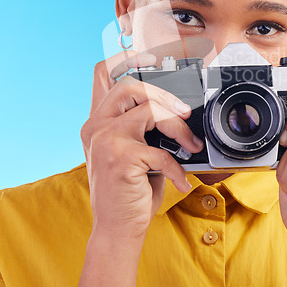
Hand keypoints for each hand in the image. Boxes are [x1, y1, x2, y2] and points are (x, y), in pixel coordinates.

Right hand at [80, 49, 203, 244]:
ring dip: (178, 127)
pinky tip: (180, 181)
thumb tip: (176, 107)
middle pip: (130, 84)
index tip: (150, 56)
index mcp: (98, 121)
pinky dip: (177, 168)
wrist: (116, 230)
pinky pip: (161, 151)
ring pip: (150, 110)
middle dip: (163, 93)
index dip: (125, 58)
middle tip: (183, 112)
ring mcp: (105, 139)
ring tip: (191, 145)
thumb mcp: (133, 152)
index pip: (103, 74)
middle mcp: (96, 126)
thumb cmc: (129, 190)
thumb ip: (144, 127)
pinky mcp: (119, 157)